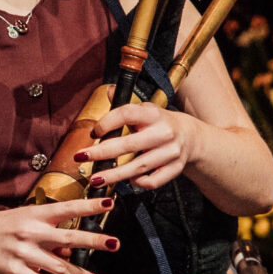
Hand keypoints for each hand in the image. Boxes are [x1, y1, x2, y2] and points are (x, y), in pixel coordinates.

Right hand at [0, 197, 117, 273]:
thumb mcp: (22, 219)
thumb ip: (47, 230)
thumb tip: (69, 247)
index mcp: (34, 214)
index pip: (67, 208)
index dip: (89, 205)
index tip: (109, 202)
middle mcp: (30, 231)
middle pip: (68, 237)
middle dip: (94, 242)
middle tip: (114, 244)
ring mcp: (23, 252)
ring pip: (58, 266)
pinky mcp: (14, 271)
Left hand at [76, 103, 198, 191]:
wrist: (191, 136)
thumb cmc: (159, 123)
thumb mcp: (146, 110)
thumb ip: (125, 106)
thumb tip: (109, 90)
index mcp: (154, 114)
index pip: (127, 114)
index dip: (107, 123)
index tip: (93, 133)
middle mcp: (164, 132)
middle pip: (129, 145)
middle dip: (101, 152)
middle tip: (81, 157)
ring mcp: (171, 152)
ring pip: (138, 167)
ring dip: (114, 175)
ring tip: (95, 179)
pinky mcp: (176, 168)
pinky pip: (153, 181)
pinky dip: (138, 183)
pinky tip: (127, 181)